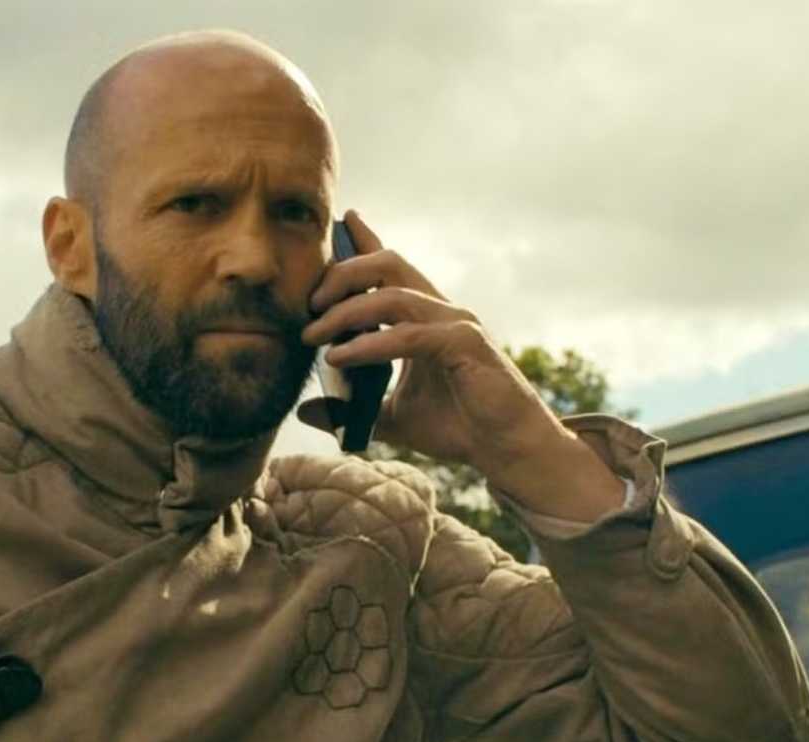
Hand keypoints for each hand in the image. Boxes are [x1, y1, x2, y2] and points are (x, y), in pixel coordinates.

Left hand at [298, 210, 624, 521]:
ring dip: (346, 311)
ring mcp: (455, 322)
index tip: (339, 223)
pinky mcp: (465, 344)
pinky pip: (408, 335)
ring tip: (313, 335)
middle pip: (387, 264)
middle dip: (342, 274)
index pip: (390, 268)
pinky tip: (340, 358)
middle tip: (308, 304)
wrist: (505, 450)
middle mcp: (440, 310)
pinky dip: (369, 344)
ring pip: (393, 293)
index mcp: (425, 316)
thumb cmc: (459, 427)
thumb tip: (303, 410)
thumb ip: (350, 408)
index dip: (364, 241)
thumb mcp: (391, 417)